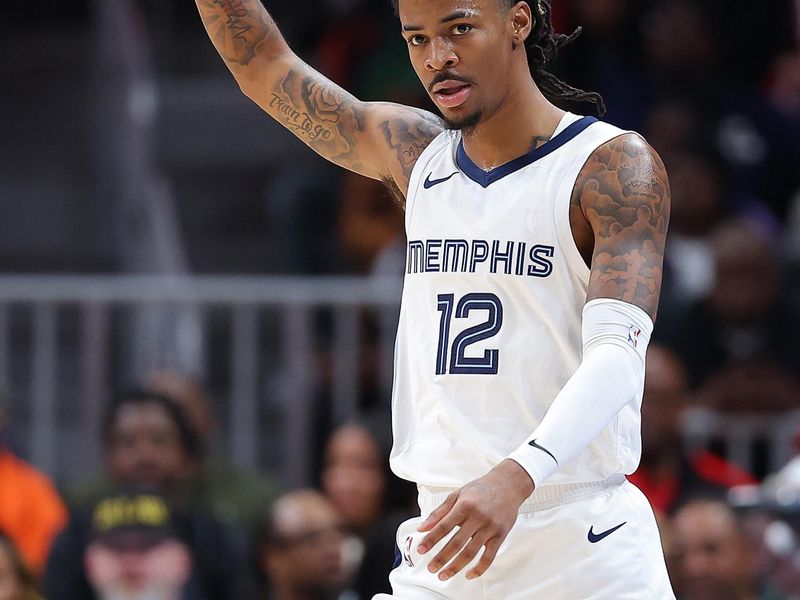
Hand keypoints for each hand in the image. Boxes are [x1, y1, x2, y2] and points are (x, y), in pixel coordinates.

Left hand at [416, 459, 533, 579]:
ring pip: (471, 552)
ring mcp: (490, 527)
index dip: (431, 539)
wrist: (508, 484)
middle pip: (456, 543)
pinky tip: (469, 575)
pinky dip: (479, 568)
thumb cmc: (481, 489)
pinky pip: (489, 556)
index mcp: (464, 505)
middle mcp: (477, 517)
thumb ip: (439, 512)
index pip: (444, 526)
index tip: (421, 549)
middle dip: (441, 558)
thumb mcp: (457, 494)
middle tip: (431, 568)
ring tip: (444, 574)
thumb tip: (423, 528)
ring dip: (456, 566)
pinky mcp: (500, 535)